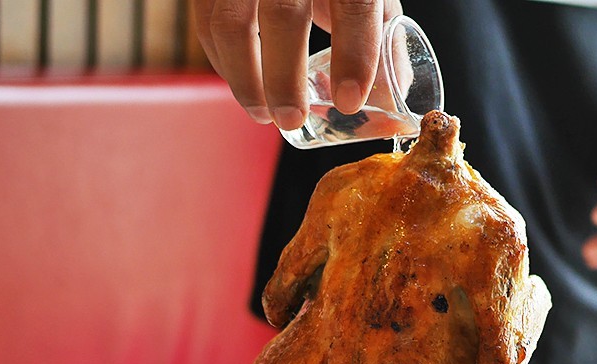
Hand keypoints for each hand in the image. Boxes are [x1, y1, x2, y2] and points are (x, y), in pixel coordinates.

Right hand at [193, 0, 402, 130]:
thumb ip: (380, 37)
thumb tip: (390, 97)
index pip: (353, 3)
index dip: (354, 53)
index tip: (350, 101)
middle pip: (283, 13)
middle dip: (285, 77)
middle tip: (292, 119)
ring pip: (229, 20)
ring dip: (243, 77)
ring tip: (262, 114)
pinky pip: (206, 20)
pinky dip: (222, 61)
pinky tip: (243, 85)